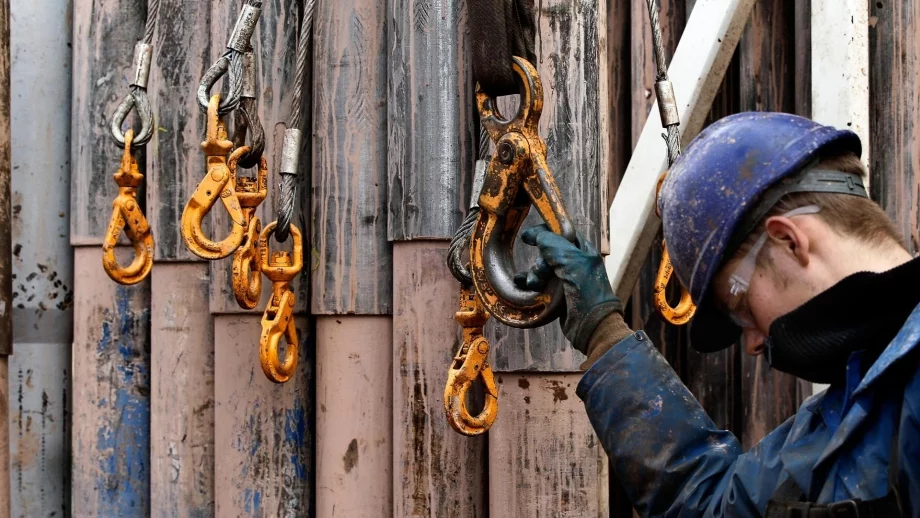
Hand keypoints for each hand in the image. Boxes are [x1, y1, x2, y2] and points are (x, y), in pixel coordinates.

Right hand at [517, 225, 623, 353]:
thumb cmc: (587, 291)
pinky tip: (521, 283)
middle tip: (541, 271)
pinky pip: (539, 284)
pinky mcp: (556, 295)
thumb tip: (536, 234)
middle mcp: (574, 263)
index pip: (562, 233)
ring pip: (542, 268)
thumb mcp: (572, 262)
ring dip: (534, 274)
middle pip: (548, 252)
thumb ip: (554, 245)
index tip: (528, 236)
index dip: (545, 231)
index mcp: (583, 251)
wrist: (591, 325)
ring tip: (534, 284)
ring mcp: (565, 279)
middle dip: (540, 261)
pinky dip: (529, 283)